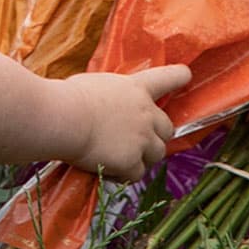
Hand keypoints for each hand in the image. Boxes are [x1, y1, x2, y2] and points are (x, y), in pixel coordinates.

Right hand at [60, 65, 188, 182]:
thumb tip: (104, 108)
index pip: (166, 78)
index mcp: (135, 89)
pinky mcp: (132, 162)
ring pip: (157, 154)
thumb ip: (109, 97)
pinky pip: (135, 174)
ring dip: (142, 157)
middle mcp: (145, 113)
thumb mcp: (92, 86)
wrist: (62, 119)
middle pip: (167, 128)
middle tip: (136, 139)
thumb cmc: (67, 98)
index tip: (186, 74)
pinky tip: (106, 170)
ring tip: (118, 157)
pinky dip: (123, 174)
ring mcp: (142, 139)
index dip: (178, 76)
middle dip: (156, 135)